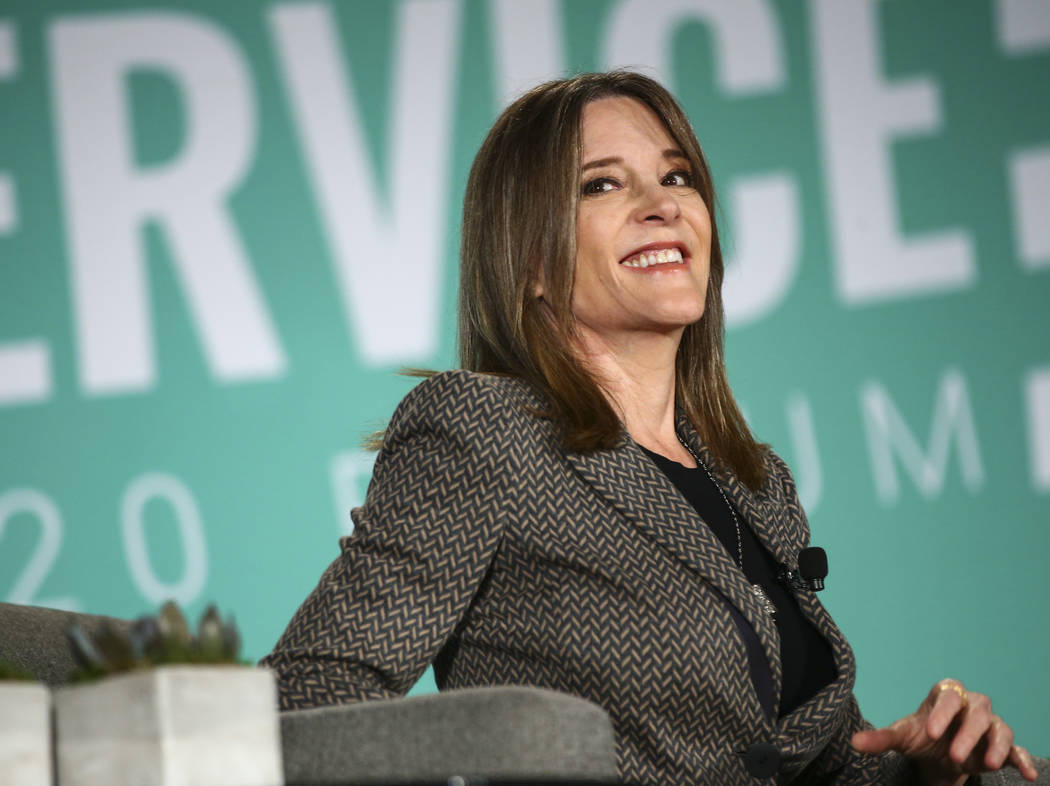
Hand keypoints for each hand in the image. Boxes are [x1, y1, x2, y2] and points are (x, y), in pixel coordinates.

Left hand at [850, 679, 1037, 784]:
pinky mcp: (1002, 746)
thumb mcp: (902, 737)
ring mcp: (990, 725)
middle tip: (954, 756)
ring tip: (988, 764)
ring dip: (995, 745)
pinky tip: (1026, 773)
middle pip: (977, 711)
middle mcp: (971, 705)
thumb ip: (881, 738)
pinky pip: (1016, 749)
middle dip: (967, 733)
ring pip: (999, 727)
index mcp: (945, 695)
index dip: (942, 713)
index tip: (930, 733)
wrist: (938, 754)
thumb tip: (853, 743)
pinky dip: (1022, 759)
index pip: (948, 696)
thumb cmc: (921, 737)